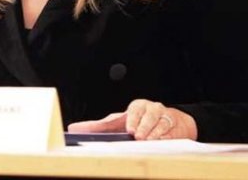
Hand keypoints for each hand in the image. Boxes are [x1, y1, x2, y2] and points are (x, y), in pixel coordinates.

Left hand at [67, 99, 197, 140]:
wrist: (170, 124)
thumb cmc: (139, 123)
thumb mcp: (119, 124)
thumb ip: (98, 127)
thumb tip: (74, 128)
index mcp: (136, 107)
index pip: (133, 110)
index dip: (131, 119)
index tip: (129, 129)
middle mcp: (151, 108)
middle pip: (148, 113)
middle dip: (142, 125)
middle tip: (136, 135)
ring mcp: (163, 116)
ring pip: (159, 121)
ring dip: (152, 132)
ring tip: (146, 139)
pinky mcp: (174, 125)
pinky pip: (170, 130)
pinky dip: (164, 136)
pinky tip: (158, 141)